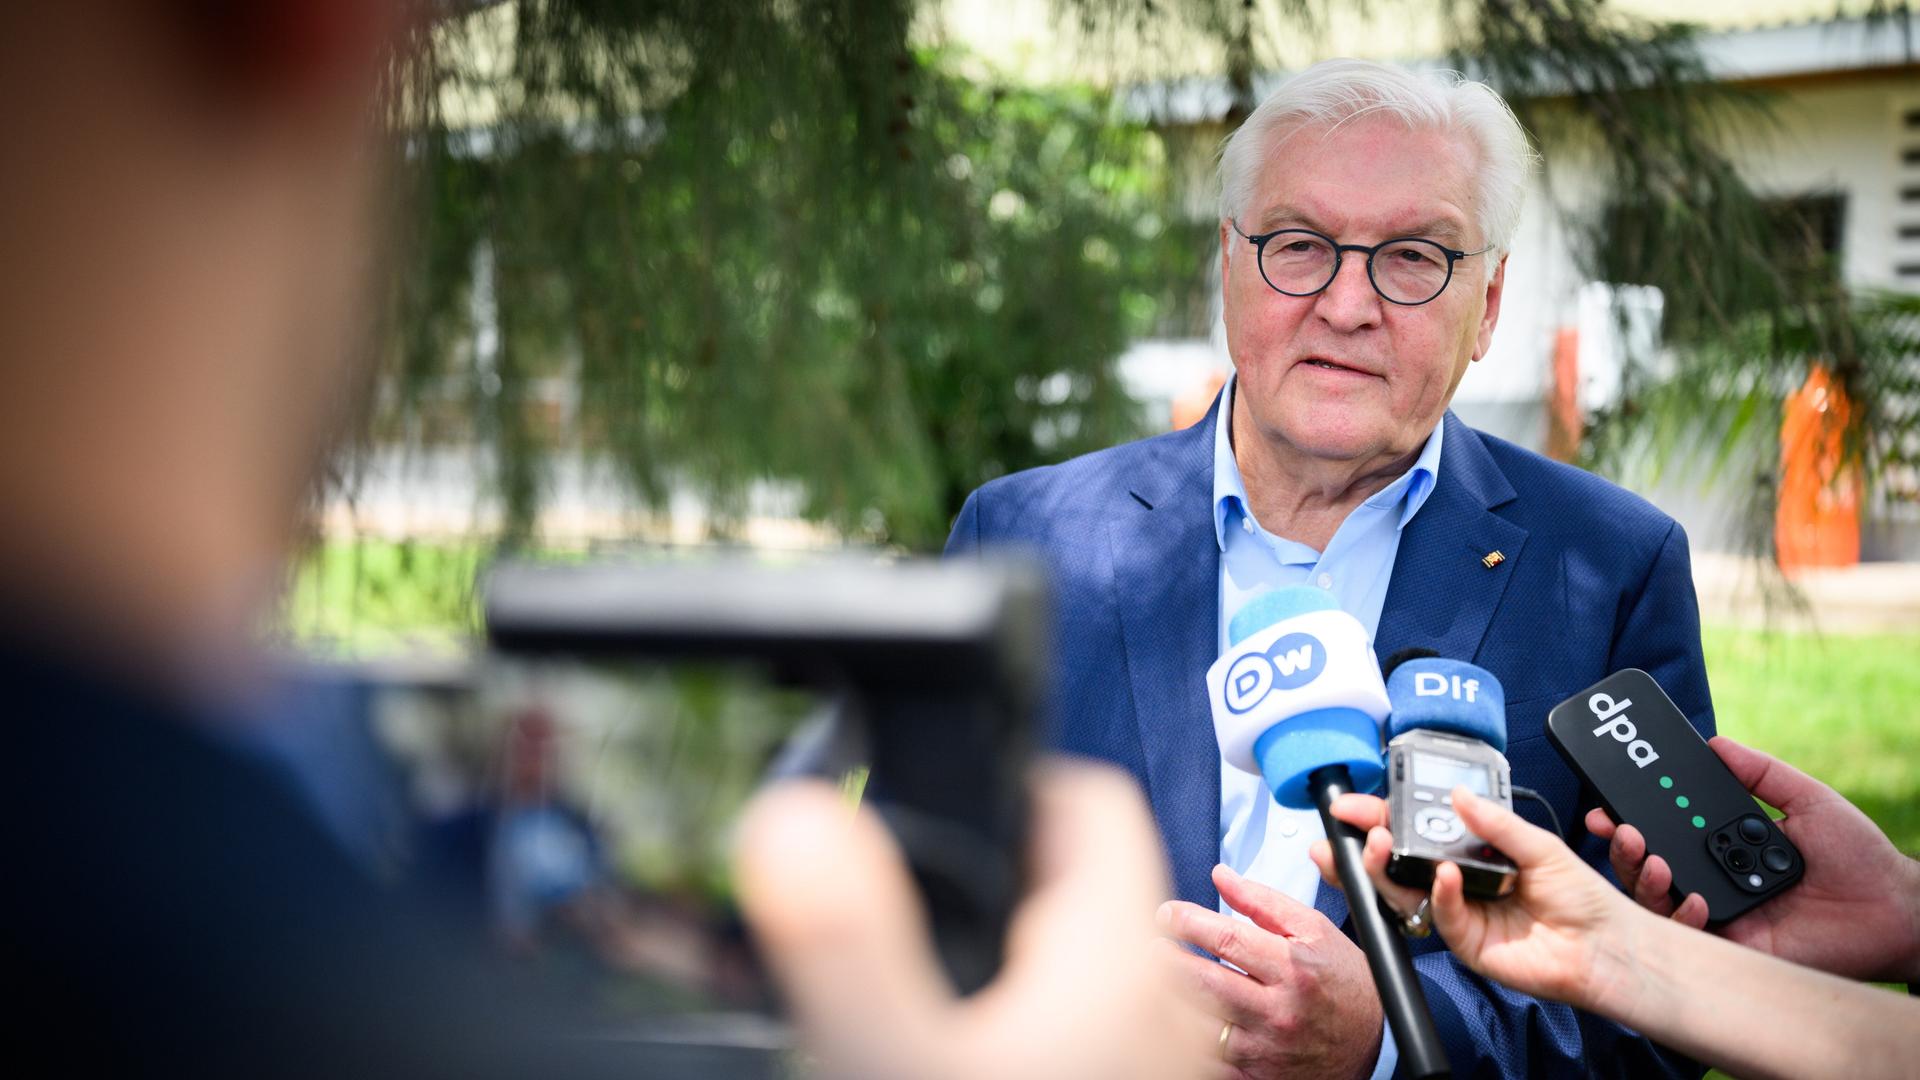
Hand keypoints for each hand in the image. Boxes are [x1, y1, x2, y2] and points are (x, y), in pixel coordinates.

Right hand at [734, 760, 1211, 1079]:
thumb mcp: (896, 1062)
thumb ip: (842, 940)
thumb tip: (795, 817)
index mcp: (1111, 957)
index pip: (1086, 801)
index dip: (1007, 776)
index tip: (927, 797)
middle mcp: (1155, 1005)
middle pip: (1073, 888)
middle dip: (984, 879)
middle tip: (891, 901)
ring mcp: (1151, 1064)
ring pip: (1072, 972)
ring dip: (1000, 964)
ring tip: (913, 996)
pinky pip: (1075, 1040)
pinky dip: (1018, 1033)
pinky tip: (954, 1063)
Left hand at [1156, 864, 1383, 1079]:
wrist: (1377, 1039)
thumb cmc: (1344, 980)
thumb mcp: (1314, 930)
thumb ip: (1264, 902)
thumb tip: (1223, 876)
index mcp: (1292, 968)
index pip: (1226, 938)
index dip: (1187, 922)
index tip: (1166, 914)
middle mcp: (1279, 1009)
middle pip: (1203, 982)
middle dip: (1167, 960)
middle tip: (1152, 947)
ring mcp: (1266, 1047)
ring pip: (1199, 1024)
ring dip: (1172, 999)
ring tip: (1157, 980)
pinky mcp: (1258, 1074)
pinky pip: (1210, 1058)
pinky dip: (1188, 1039)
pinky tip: (1179, 1019)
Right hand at [1309, 791, 1637, 1011]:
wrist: (1604, 945)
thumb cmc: (1579, 896)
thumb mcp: (1538, 844)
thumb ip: (1494, 822)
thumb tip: (1457, 793)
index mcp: (1470, 852)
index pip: (1416, 830)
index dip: (1382, 817)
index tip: (1353, 804)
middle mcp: (1456, 880)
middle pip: (1397, 862)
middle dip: (1367, 844)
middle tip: (1355, 828)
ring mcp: (1457, 912)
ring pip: (1405, 891)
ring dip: (1385, 868)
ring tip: (1382, 844)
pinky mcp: (1465, 942)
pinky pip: (1439, 916)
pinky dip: (1438, 894)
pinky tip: (1446, 876)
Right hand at [1591, 736, 1919, 982]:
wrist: (1896, 907)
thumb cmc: (1858, 855)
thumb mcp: (1807, 799)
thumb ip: (1761, 771)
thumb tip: (1715, 742)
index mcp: (1723, 844)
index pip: (1665, 829)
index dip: (1631, 817)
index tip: (1608, 802)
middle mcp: (1713, 877)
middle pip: (1648, 864)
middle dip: (1623, 846)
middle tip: (1618, 828)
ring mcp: (1720, 913)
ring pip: (1657, 900)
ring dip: (1643, 877)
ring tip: (1651, 858)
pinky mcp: (1733, 947)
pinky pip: (1691, 937)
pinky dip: (1683, 918)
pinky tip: (1698, 899)